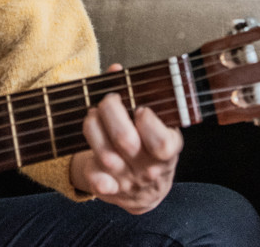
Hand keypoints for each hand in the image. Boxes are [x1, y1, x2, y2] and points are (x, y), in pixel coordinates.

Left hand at [70, 66, 181, 214]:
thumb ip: (137, 94)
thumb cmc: (150, 144)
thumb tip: (116, 69)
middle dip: (111, 111)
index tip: (140, 108)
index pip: (161, 142)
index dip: (148, 122)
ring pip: (106, 154)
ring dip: (93, 128)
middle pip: (125, 140)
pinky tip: (91, 161)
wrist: (147, 189)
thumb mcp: (156, 123)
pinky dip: (94, 175)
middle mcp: (149, 168)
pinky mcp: (110, 189)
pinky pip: (99, 183)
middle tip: (109, 100)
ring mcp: (129, 180)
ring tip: (93, 114)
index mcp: (168, 150)